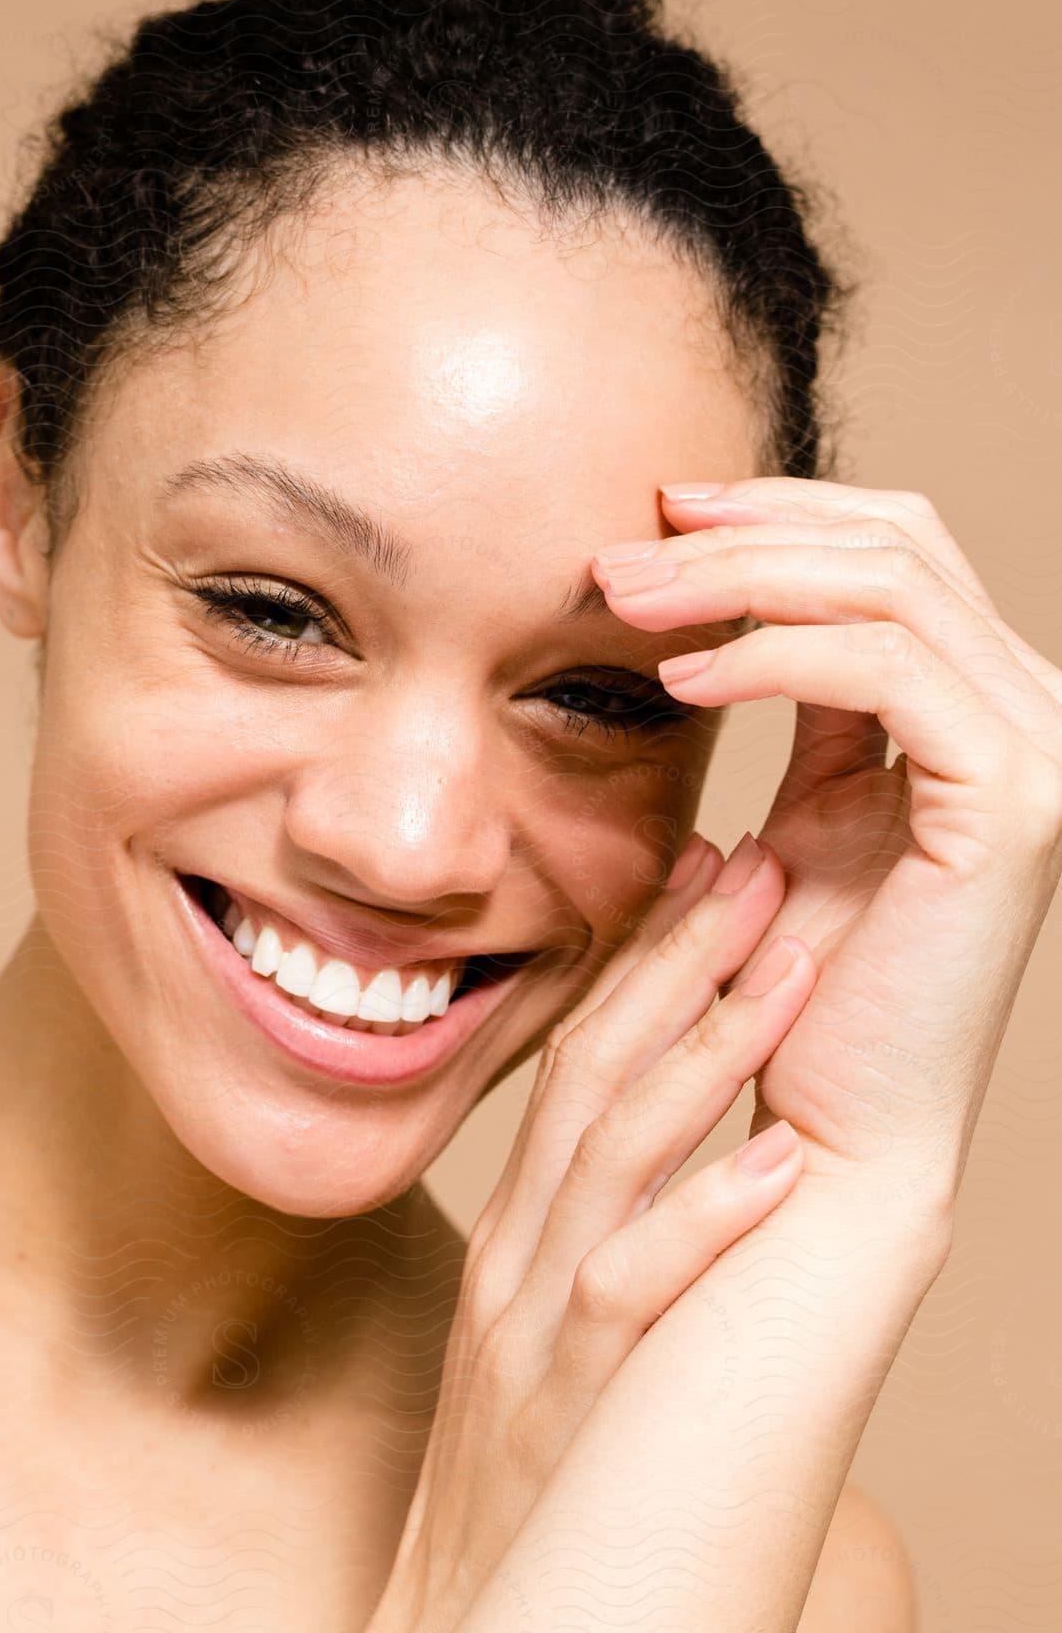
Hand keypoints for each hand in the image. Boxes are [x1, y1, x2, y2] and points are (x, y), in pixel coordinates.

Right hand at [370, 833, 817, 1632]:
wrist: (470, 1624)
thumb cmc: (532, 1476)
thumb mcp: (538, 1324)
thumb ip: (590, 1225)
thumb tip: (663, 1136)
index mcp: (522, 1227)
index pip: (578, 1062)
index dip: (643, 959)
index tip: (710, 870)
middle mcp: (521, 1251)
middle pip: (592, 1073)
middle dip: (677, 960)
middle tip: (760, 863)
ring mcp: (534, 1319)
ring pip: (613, 1153)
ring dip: (703, 1049)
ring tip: (788, 961)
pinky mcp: (564, 1397)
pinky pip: (634, 1292)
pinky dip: (703, 1221)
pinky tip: (776, 1167)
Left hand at [593, 478, 1061, 1202]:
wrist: (832, 1127)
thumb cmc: (796, 982)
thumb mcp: (803, 810)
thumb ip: (803, 702)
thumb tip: (723, 604)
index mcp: (979, 704)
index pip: (892, 548)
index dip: (775, 513)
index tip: (654, 518)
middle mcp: (1029, 709)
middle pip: (894, 543)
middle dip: (743, 533)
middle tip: (619, 551)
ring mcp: (1037, 749)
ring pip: (886, 586)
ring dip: (736, 579)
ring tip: (624, 600)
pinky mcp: (1012, 800)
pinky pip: (883, 670)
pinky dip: (771, 656)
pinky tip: (681, 676)